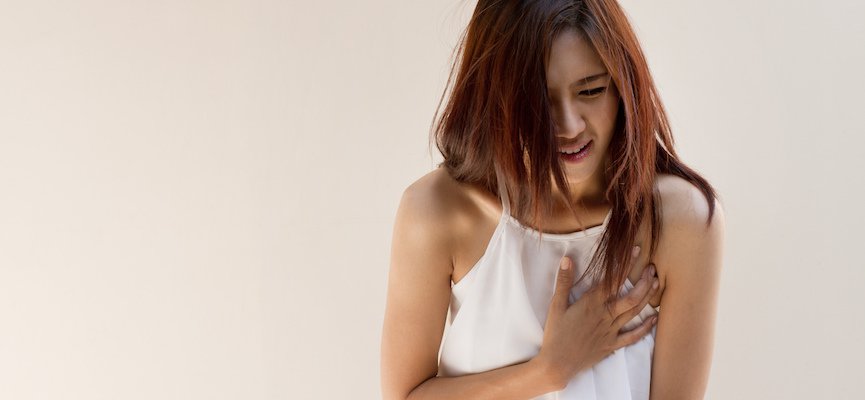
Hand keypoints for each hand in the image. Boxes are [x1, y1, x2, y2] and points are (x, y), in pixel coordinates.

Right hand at [534, 246, 658, 389]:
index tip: (636, 250)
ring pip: (635, 312)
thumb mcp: (555, 306)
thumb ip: (564, 282)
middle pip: (631, 296)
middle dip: (644, 280)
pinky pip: (633, 336)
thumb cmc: (555, 334)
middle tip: (652, 268)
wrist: (557, 364)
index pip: (613, 279)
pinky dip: (645, 327)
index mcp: (591, 304)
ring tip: (656, 283)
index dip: (626, 264)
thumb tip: (567, 259)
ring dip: (647, 297)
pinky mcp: (612, 345)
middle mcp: (605, 316)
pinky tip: (654, 318)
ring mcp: (611, 331)